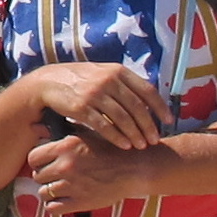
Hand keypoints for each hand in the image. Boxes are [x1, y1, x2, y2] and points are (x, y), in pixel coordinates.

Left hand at [25, 131, 150, 216]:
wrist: (136, 167)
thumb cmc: (111, 148)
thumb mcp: (85, 134)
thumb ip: (60, 132)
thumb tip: (34, 125)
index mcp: (65, 147)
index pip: (33, 157)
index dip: (38, 162)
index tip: (47, 164)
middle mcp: (65, 166)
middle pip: (37, 176)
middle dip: (46, 176)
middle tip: (60, 176)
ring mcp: (72, 185)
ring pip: (43, 193)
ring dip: (51, 191)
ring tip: (65, 187)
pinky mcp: (80, 202)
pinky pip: (52, 208)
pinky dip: (56, 205)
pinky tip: (66, 199)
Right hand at [30, 62, 172, 151]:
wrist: (48, 81)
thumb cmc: (79, 80)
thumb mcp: (103, 73)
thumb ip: (123, 83)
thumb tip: (147, 99)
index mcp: (117, 71)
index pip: (147, 90)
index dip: (160, 107)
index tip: (168, 121)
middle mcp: (108, 80)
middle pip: (138, 107)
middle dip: (149, 126)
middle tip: (155, 140)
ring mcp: (95, 94)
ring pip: (123, 118)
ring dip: (135, 134)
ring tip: (141, 146)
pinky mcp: (81, 108)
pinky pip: (104, 126)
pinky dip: (117, 137)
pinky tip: (124, 146)